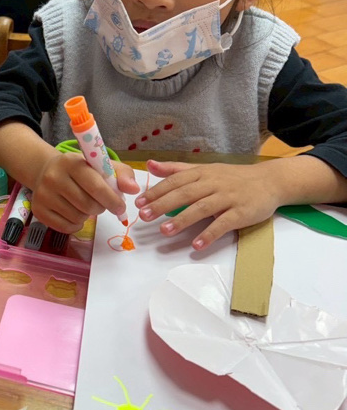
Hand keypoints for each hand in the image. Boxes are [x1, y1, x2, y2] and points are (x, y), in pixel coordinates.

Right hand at [31, 151, 138, 231]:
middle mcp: (53, 177)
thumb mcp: (100, 166)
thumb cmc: (80, 170)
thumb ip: (121, 175)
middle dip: (101, 208)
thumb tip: (134, 189)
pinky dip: (76, 224)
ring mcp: (43, 195)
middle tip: (100, 204)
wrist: (46, 172)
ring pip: (78, 217)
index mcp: (71, 162)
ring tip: (84, 205)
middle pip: (87, 205)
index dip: (112, 199)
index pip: (95, 186)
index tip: (120, 207)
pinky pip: (66, 228)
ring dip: (88, 216)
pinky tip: (75, 213)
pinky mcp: (38, 211)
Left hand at [136, 160, 282, 249]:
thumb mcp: (204, 169)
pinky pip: (224, 224)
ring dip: (183, 219)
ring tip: (165, 230)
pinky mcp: (242, 212)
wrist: (270, 181)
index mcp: (202, 173)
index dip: (157, 191)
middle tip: (144, 216)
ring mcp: (228, 198)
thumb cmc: (232, 177)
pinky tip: (197, 244)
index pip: (176, 181)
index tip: (139, 202)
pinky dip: (210, 234)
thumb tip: (150, 165)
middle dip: (163, 204)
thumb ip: (176, 169)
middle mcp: (213, 183)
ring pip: (203, 208)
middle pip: (185, 193)